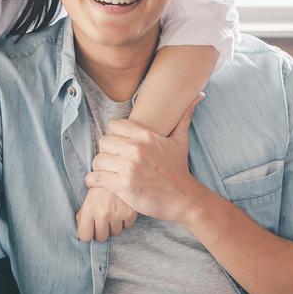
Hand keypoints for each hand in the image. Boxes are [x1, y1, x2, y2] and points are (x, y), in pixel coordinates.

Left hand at [76, 186, 137, 240]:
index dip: (88, 234)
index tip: (90, 230)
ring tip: (113, 213)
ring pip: (115, 233)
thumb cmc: (101, 186)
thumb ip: (82, 216)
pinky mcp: (130, 213)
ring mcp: (117, 214)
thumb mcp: (88, 199)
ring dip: (114, 226)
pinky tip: (122, 211)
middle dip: (102, 230)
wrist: (119, 171)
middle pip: (101, 237)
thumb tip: (80, 234)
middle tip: (103, 220)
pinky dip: (125, 221)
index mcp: (89, 209)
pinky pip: (127, 227)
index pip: (85, 236)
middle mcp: (102, 213)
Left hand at [85, 96, 203, 224]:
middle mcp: (136, 149)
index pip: (114, 125)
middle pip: (103, 141)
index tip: (117, 144)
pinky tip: (99, 181)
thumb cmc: (179, 169)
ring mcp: (128, 167)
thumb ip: (185, 117)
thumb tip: (199, 95)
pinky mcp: (123, 185)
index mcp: (146, 136)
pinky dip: (93, 180)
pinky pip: (95, 178)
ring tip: (106, 171)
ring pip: (98, 159)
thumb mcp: (181, 140)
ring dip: (99, 166)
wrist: (182, 198)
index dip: (113, 134)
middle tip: (111, 159)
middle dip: (106, 151)